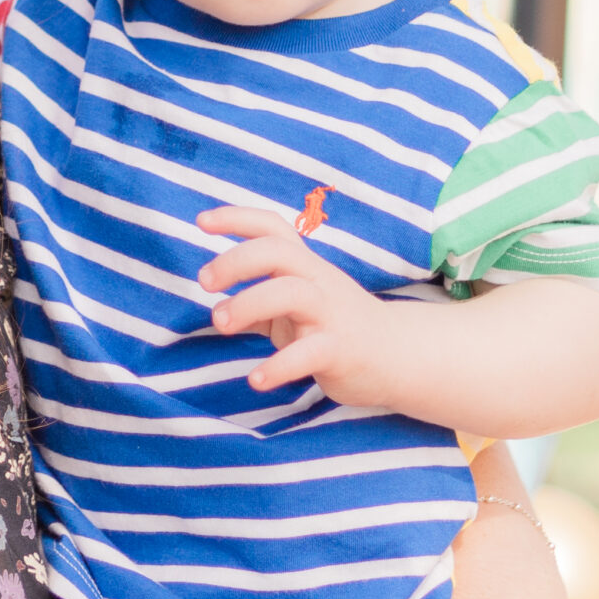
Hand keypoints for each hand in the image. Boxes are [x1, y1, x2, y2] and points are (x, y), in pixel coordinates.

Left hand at [195, 206, 399, 406]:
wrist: (397, 355)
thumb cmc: (334, 326)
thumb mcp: (293, 309)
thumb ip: (258, 305)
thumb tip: (216, 308)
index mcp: (304, 266)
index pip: (272, 229)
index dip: (237, 218)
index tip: (201, 222)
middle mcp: (317, 281)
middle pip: (278, 252)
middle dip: (235, 261)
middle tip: (204, 282)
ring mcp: (331, 313)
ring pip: (290, 293)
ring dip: (248, 304)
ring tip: (219, 323)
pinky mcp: (340, 350)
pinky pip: (308, 353)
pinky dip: (279, 367)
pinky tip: (256, 379)